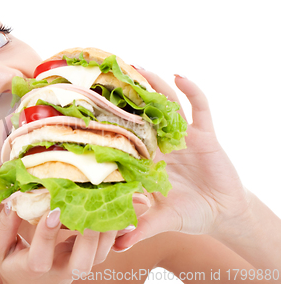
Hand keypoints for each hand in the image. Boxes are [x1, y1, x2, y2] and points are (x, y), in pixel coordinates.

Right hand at [0, 206, 119, 283]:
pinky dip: (114, 229)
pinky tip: (117, 210)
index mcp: (32, 270)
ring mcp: (77, 266)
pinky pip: (107, 247)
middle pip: (80, 265)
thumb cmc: (12, 261)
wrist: (31, 282)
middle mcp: (59, 271)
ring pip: (99, 256)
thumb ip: (4, 226)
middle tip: (91, 211)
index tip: (51, 211)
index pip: (40, 259)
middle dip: (88, 239)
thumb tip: (14, 199)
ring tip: (108, 204)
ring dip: (106, 231)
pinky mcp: (89, 258)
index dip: (46, 236)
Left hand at [113, 71, 250, 250]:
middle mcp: (161, 145)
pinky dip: (192, 91)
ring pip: (167, 106)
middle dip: (128, 96)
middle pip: (142, 114)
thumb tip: (118, 246)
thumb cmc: (190, 213)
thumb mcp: (164, 220)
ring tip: (138, 66)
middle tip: (108, 74)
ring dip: (154, 86)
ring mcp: (183, 137)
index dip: (110, 123)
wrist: (223, 212)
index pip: (125, 137)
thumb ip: (142, 229)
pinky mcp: (205, 134)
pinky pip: (200, 107)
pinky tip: (179, 76)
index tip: (90, 109)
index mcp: (147, 161)